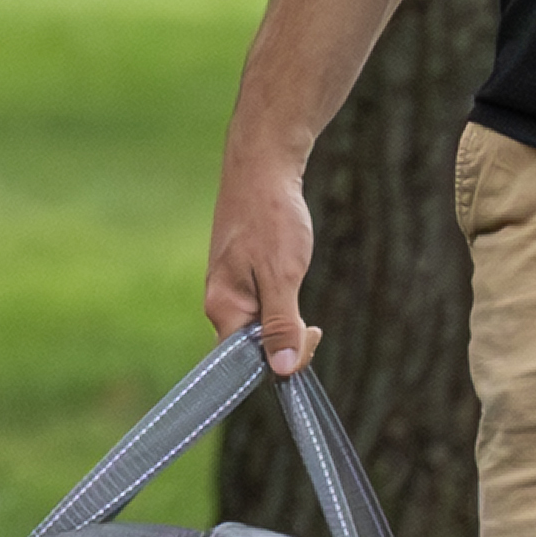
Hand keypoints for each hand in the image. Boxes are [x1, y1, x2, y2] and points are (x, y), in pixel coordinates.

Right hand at [203, 149, 317, 372]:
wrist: (262, 165)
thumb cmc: (271, 218)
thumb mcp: (283, 275)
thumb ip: (281, 324)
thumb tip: (282, 371)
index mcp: (223, 308)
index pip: (249, 361)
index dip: (284, 359)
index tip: (312, 333)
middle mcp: (220, 302)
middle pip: (254, 346)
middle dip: (288, 339)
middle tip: (315, 324)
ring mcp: (229, 287)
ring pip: (261, 324)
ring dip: (287, 318)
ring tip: (299, 287)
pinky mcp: (240, 272)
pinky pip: (262, 303)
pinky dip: (282, 300)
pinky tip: (290, 277)